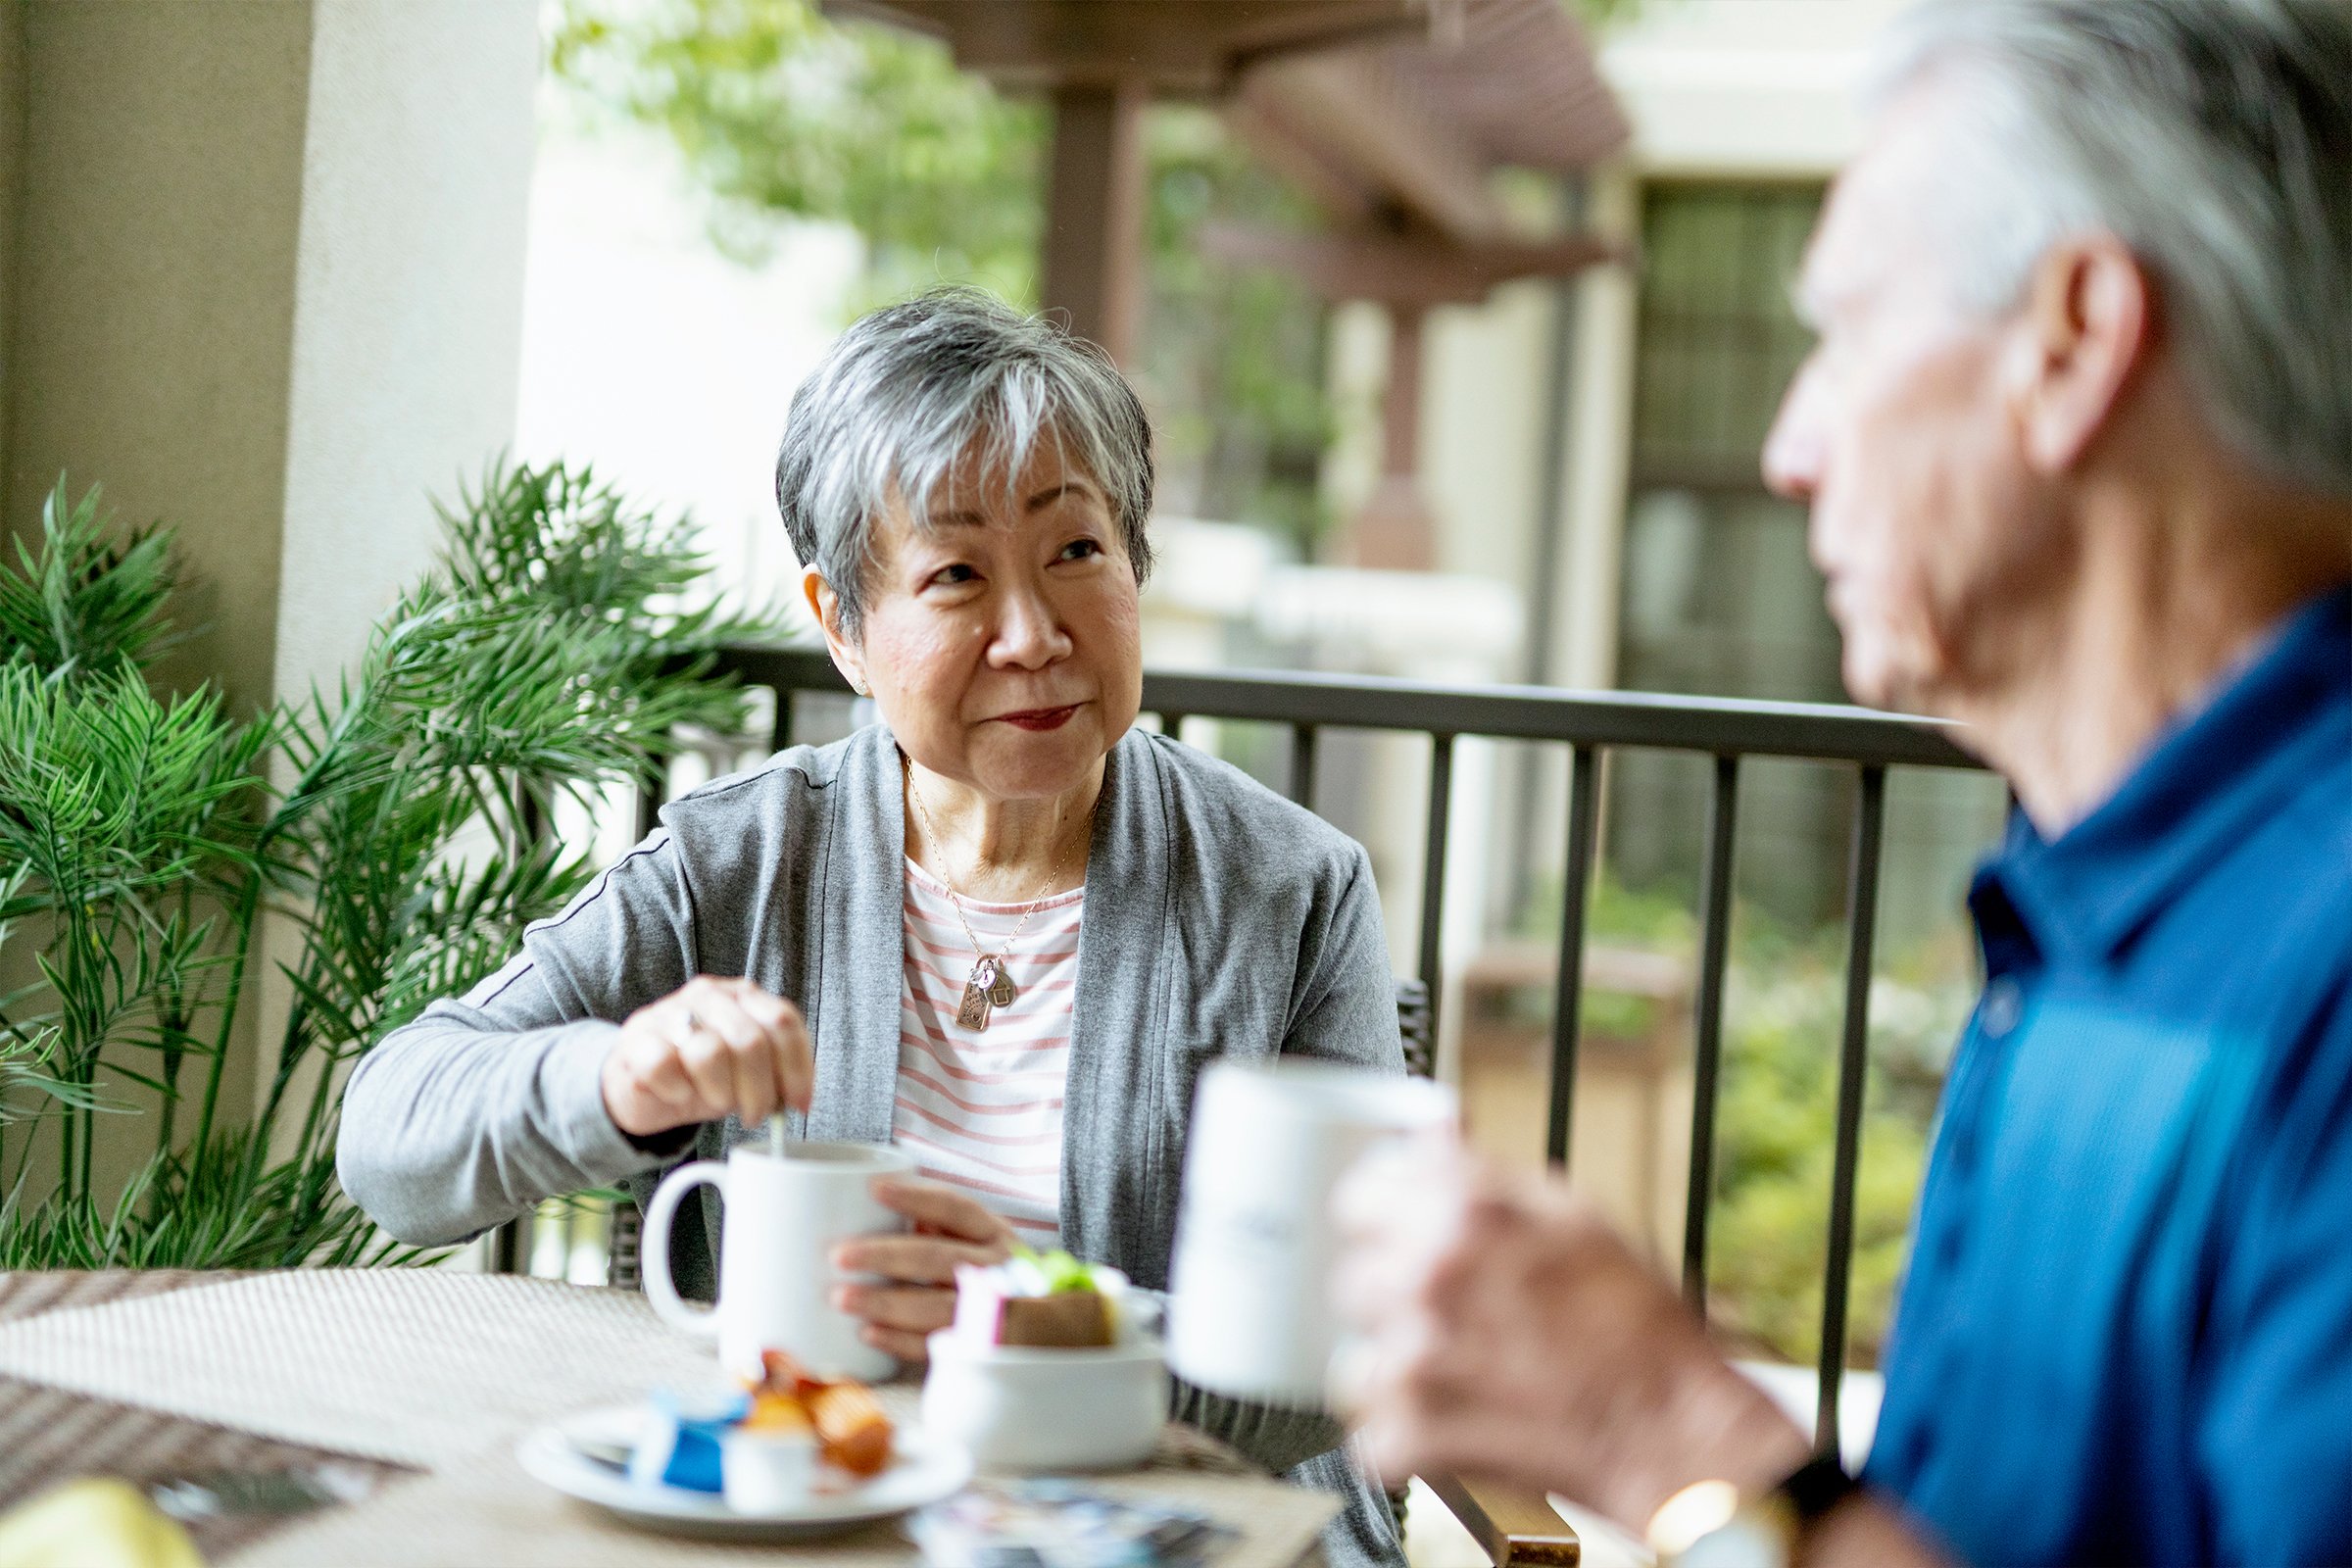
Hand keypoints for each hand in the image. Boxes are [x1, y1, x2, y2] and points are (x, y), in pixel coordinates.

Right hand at [599, 976, 814, 1138]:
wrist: (642, 1082)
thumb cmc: (703, 1076)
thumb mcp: (747, 1071)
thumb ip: (775, 1073)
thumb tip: (799, 1098)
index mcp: (743, 996)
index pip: (782, 1020)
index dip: (797, 1068)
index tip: (799, 1104)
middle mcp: (708, 996)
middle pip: (751, 1041)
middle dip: (760, 1090)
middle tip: (754, 1114)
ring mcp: (669, 1014)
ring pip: (710, 1053)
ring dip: (721, 1092)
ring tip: (717, 1103)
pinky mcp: (636, 1041)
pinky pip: (665, 1066)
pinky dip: (678, 1089)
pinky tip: (679, 1094)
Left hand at [830, 1177, 1014, 1363]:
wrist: (1047, 1330)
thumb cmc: (993, 1274)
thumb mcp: (980, 1241)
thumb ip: (939, 1225)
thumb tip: (879, 1210)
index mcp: (993, 1234)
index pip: (956, 1209)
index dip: (916, 1198)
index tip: (874, 1189)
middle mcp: (996, 1269)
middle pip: (937, 1258)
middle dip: (885, 1256)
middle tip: (839, 1255)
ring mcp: (990, 1313)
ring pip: (934, 1305)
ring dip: (885, 1301)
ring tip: (841, 1297)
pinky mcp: (978, 1352)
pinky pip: (935, 1346)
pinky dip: (899, 1341)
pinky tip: (867, 1333)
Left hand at [1330, 1140, 1807, 1531]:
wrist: (1672, 1431)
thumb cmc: (1634, 1323)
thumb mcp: (1571, 1217)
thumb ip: (1484, 1171)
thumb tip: (1431, 1125)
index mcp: (1464, 1207)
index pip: (1359, 1196)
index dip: (1382, 1225)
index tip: (1401, 1246)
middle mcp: (1429, 1270)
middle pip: (1354, 1280)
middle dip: (1395, 1305)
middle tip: (1455, 1328)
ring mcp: (1412, 1353)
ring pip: (1354, 1359)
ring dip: (1399, 1376)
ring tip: (1464, 1384)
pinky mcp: (1410, 1430)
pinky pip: (1370, 1434)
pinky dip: (1408, 1442)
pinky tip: (1463, 1429)